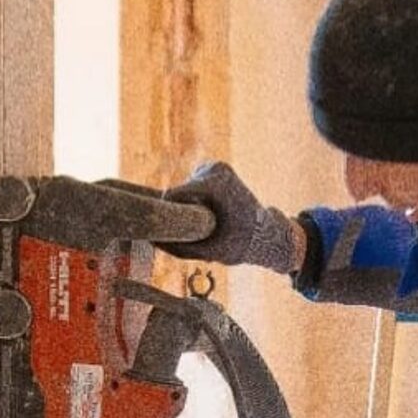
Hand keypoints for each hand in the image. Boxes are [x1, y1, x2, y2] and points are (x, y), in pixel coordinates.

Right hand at [167, 161, 301, 273]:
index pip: (173, 196)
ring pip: (184, 191)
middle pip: (178, 194)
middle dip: (181, 212)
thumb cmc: (240, 244)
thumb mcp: (208, 251)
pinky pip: (191, 187)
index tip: (168, 232)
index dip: (166, 215)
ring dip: (189, 207)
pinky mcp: (213, 168)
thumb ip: (178, 246)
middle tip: (198, 232)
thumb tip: (150, 240)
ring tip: (209, 223)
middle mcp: (215, 168)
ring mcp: (215, 166)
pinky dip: (195, 200)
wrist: (267, 233)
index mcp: (216, 184)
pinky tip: (211, 212)